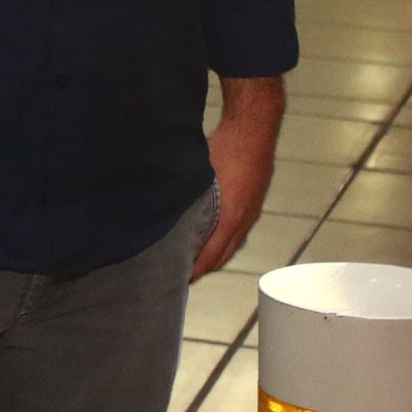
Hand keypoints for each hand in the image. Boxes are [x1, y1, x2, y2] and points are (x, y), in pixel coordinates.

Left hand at [192, 75, 284, 280]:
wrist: (254, 130)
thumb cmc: (224, 148)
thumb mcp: (197, 174)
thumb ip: (181, 195)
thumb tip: (157, 205)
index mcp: (230, 218)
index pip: (211, 257)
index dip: (195, 271)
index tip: (181, 282)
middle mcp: (243, 221)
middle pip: (223, 256)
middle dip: (203, 268)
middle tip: (184, 276)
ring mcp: (251, 213)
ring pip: (232, 244)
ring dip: (215, 255)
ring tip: (196, 261)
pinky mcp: (253, 203)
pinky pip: (239, 231)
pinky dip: (226, 240)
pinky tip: (214, 237)